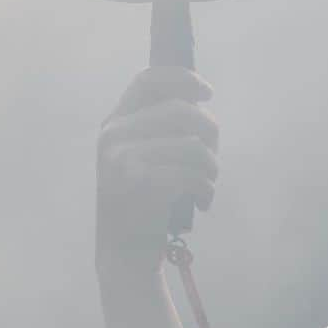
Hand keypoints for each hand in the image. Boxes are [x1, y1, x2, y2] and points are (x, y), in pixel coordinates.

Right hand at [96, 67, 218, 274]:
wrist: (125, 248)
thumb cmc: (147, 197)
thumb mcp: (146, 153)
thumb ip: (166, 126)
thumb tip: (202, 100)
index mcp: (116, 121)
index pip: (149, 79)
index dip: (183, 79)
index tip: (208, 93)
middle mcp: (113, 134)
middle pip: (181, 110)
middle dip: (211, 131)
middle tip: (214, 156)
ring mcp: (120, 157)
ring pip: (192, 145)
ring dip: (212, 166)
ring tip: (209, 182)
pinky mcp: (135, 182)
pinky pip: (190, 174)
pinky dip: (207, 189)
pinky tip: (205, 201)